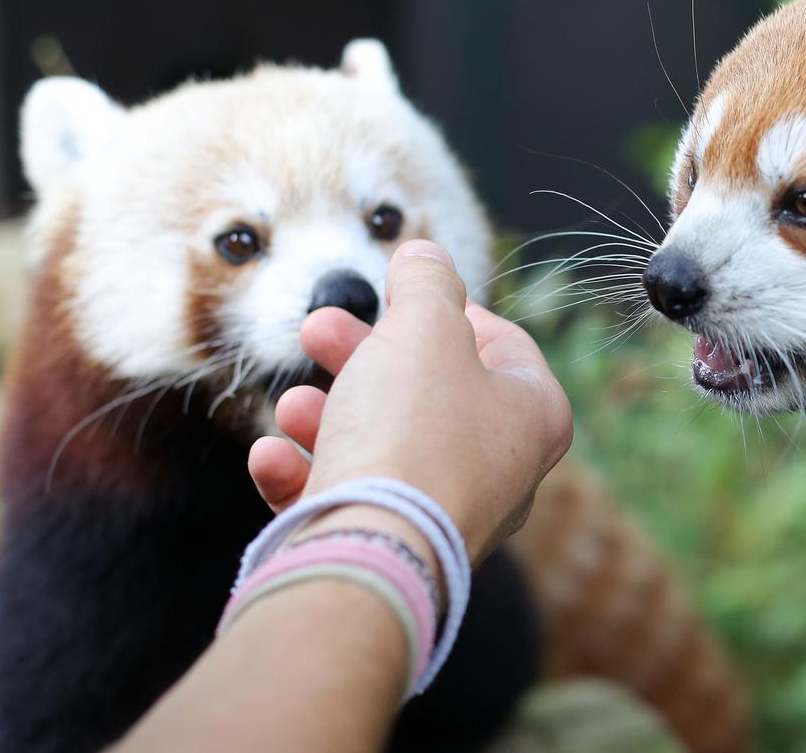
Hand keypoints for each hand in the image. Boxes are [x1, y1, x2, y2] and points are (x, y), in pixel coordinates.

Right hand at [248, 240, 573, 563]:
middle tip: (317, 330)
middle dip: (362, 354)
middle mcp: (503, 469)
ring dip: (326, 416)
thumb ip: (425, 282)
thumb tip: (427, 254)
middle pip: (429, 391)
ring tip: (289, 405)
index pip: (502, 344)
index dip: (448, 310)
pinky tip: (272, 458)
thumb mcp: (422, 325)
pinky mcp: (393, 550)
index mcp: (533, 413)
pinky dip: (308, 475)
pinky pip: (349, 500)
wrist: (372, 552)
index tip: (401, 297)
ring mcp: (447, 515)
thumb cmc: (411, 429)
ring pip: (382, 445)